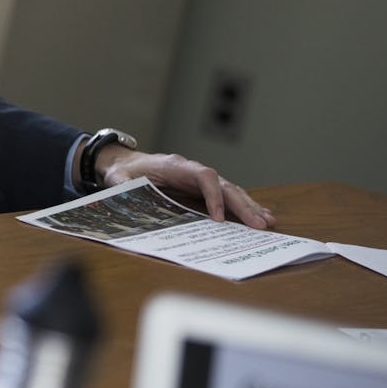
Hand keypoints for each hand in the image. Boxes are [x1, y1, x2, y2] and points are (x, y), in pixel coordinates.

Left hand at [95, 146, 277, 229]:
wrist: (125, 163)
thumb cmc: (124, 171)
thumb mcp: (119, 179)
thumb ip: (123, 186)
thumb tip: (125, 197)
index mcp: (175, 166)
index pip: (204, 176)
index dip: (213, 196)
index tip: (218, 218)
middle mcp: (193, 171)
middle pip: (224, 185)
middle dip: (242, 205)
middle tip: (260, 224)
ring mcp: (199, 179)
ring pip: (230, 190)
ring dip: (248, 206)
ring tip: (267, 222)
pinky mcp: (201, 189)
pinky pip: (226, 196)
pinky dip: (242, 206)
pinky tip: (259, 216)